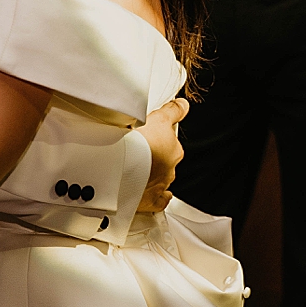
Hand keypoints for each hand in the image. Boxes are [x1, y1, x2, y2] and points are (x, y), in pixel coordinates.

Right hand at [134, 97, 188, 212]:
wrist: (121, 168)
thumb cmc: (138, 143)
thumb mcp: (158, 118)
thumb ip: (172, 111)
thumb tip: (184, 105)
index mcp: (173, 150)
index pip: (171, 143)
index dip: (160, 138)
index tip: (152, 136)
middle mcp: (170, 169)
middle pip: (164, 161)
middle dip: (154, 156)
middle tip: (137, 149)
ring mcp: (160, 186)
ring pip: (159, 179)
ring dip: (149, 174)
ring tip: (133, 168)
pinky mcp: (150, 201)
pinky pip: (158, 201)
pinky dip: (156, 198)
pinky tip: (148, 192)